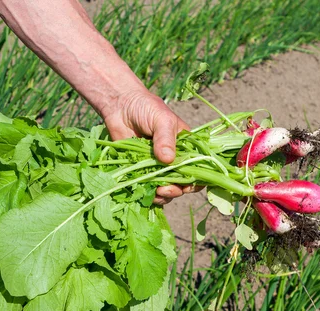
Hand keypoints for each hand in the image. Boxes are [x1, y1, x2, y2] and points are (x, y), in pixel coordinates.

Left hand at [101, 89, 201, 203]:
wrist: (120, 106)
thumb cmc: (146, 107)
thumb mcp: (161, 119)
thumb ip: (166, 139)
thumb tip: (168, 160)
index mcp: (186, 147)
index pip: (199, 167)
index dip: (196, 180)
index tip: (187, 186)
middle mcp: (174, 159)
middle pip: (182, 183)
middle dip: (176, 190)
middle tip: (165, 189)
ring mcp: (157, 166)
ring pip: (166, 188)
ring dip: (163, 195)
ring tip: (155, 192)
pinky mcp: (141, 170)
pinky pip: (148, 187)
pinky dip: (148, 193)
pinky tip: (144, 192)